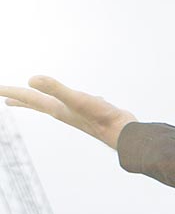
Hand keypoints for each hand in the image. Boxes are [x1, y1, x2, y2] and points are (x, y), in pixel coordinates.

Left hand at [0, 77, 135, 148]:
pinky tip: (80, 98)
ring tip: (41, 97)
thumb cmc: (102, 117)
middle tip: (6, 99)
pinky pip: (75, 103)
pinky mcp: (91, 111)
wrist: (124, 133)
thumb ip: (55, 89)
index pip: (28, 97)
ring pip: (55, 104)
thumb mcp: (77, 99)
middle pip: (36, 104)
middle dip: (21, 100)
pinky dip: (72, 99)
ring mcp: (76, 113)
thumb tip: (31, 79)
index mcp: (56, 108)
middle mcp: (63, 111)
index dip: (9, 91)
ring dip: (44, 100)